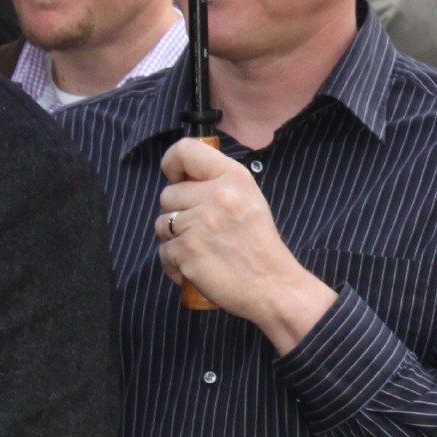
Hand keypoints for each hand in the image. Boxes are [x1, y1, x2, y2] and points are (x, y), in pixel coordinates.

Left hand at [156, 136, 336, 353]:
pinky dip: (175, 264)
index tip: (177, 178)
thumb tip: (180, 175)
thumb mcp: (249, 199)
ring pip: (162, 224)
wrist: (273, 286)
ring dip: (174, 239)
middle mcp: (217, 195)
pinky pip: (164, 252)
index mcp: (234, 177)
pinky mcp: (188, 251)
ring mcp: (201, 223)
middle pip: (168, 194)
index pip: (185, 150)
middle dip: (178, 213)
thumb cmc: (259, 245)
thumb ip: (218, 182)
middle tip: (203, 230)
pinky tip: (197, 268)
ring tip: (201, 249)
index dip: (172, 164)